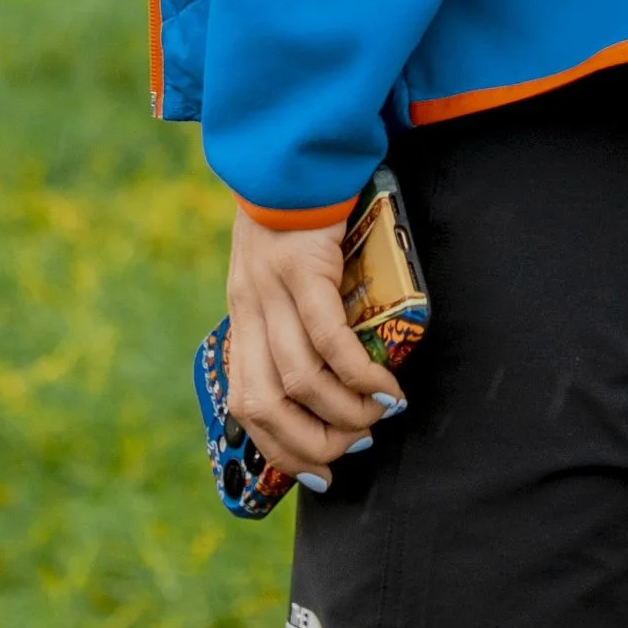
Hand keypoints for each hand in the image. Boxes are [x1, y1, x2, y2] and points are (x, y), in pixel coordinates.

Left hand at [226, 204, 406, 482]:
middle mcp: (248, 308)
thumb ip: (287, 323)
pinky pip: (329, 339)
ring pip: (300, 380)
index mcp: (241, 317)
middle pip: (266, 405)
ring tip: (379, 416)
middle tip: (355, 447)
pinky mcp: (303, 268)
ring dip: (344, 413)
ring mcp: (271, 289)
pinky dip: (358, 374)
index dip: (281, 449)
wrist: (292, 153)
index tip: (320, 474)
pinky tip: (386, 386)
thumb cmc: (296, 219)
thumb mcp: (276, 277)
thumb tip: (323, 384)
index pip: (246, 404)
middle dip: (313, 443)